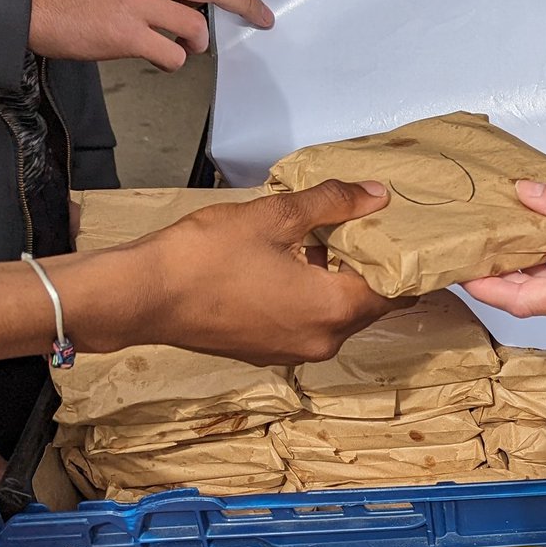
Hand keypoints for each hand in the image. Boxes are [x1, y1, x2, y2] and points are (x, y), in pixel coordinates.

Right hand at [29, 0, 273, 71]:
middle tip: (261, 17)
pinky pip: (172, 54)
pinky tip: (159, 58)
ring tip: (182, 46)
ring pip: (194, 25)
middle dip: (242, 3)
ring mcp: (135, 1)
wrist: (26, 1)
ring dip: (196, 42)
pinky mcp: (126, 34)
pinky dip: (173, 61)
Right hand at [98, 180, 403, 362]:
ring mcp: (294, 352)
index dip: (403, 259)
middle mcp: (323, 341)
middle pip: (370, 304)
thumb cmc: (207, 256)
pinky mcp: (269, 352)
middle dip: (372, 267)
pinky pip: (310, 323)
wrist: (142, 297)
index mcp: (333, 310)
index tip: (402, 231)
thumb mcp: (276, 216)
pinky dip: (314, 296)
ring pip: (339, 315)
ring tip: (331, 236)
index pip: (395, 290)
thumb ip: (332, 203)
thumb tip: (376, 194)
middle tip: (368, 225)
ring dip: (340, 280)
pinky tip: (296, 261)